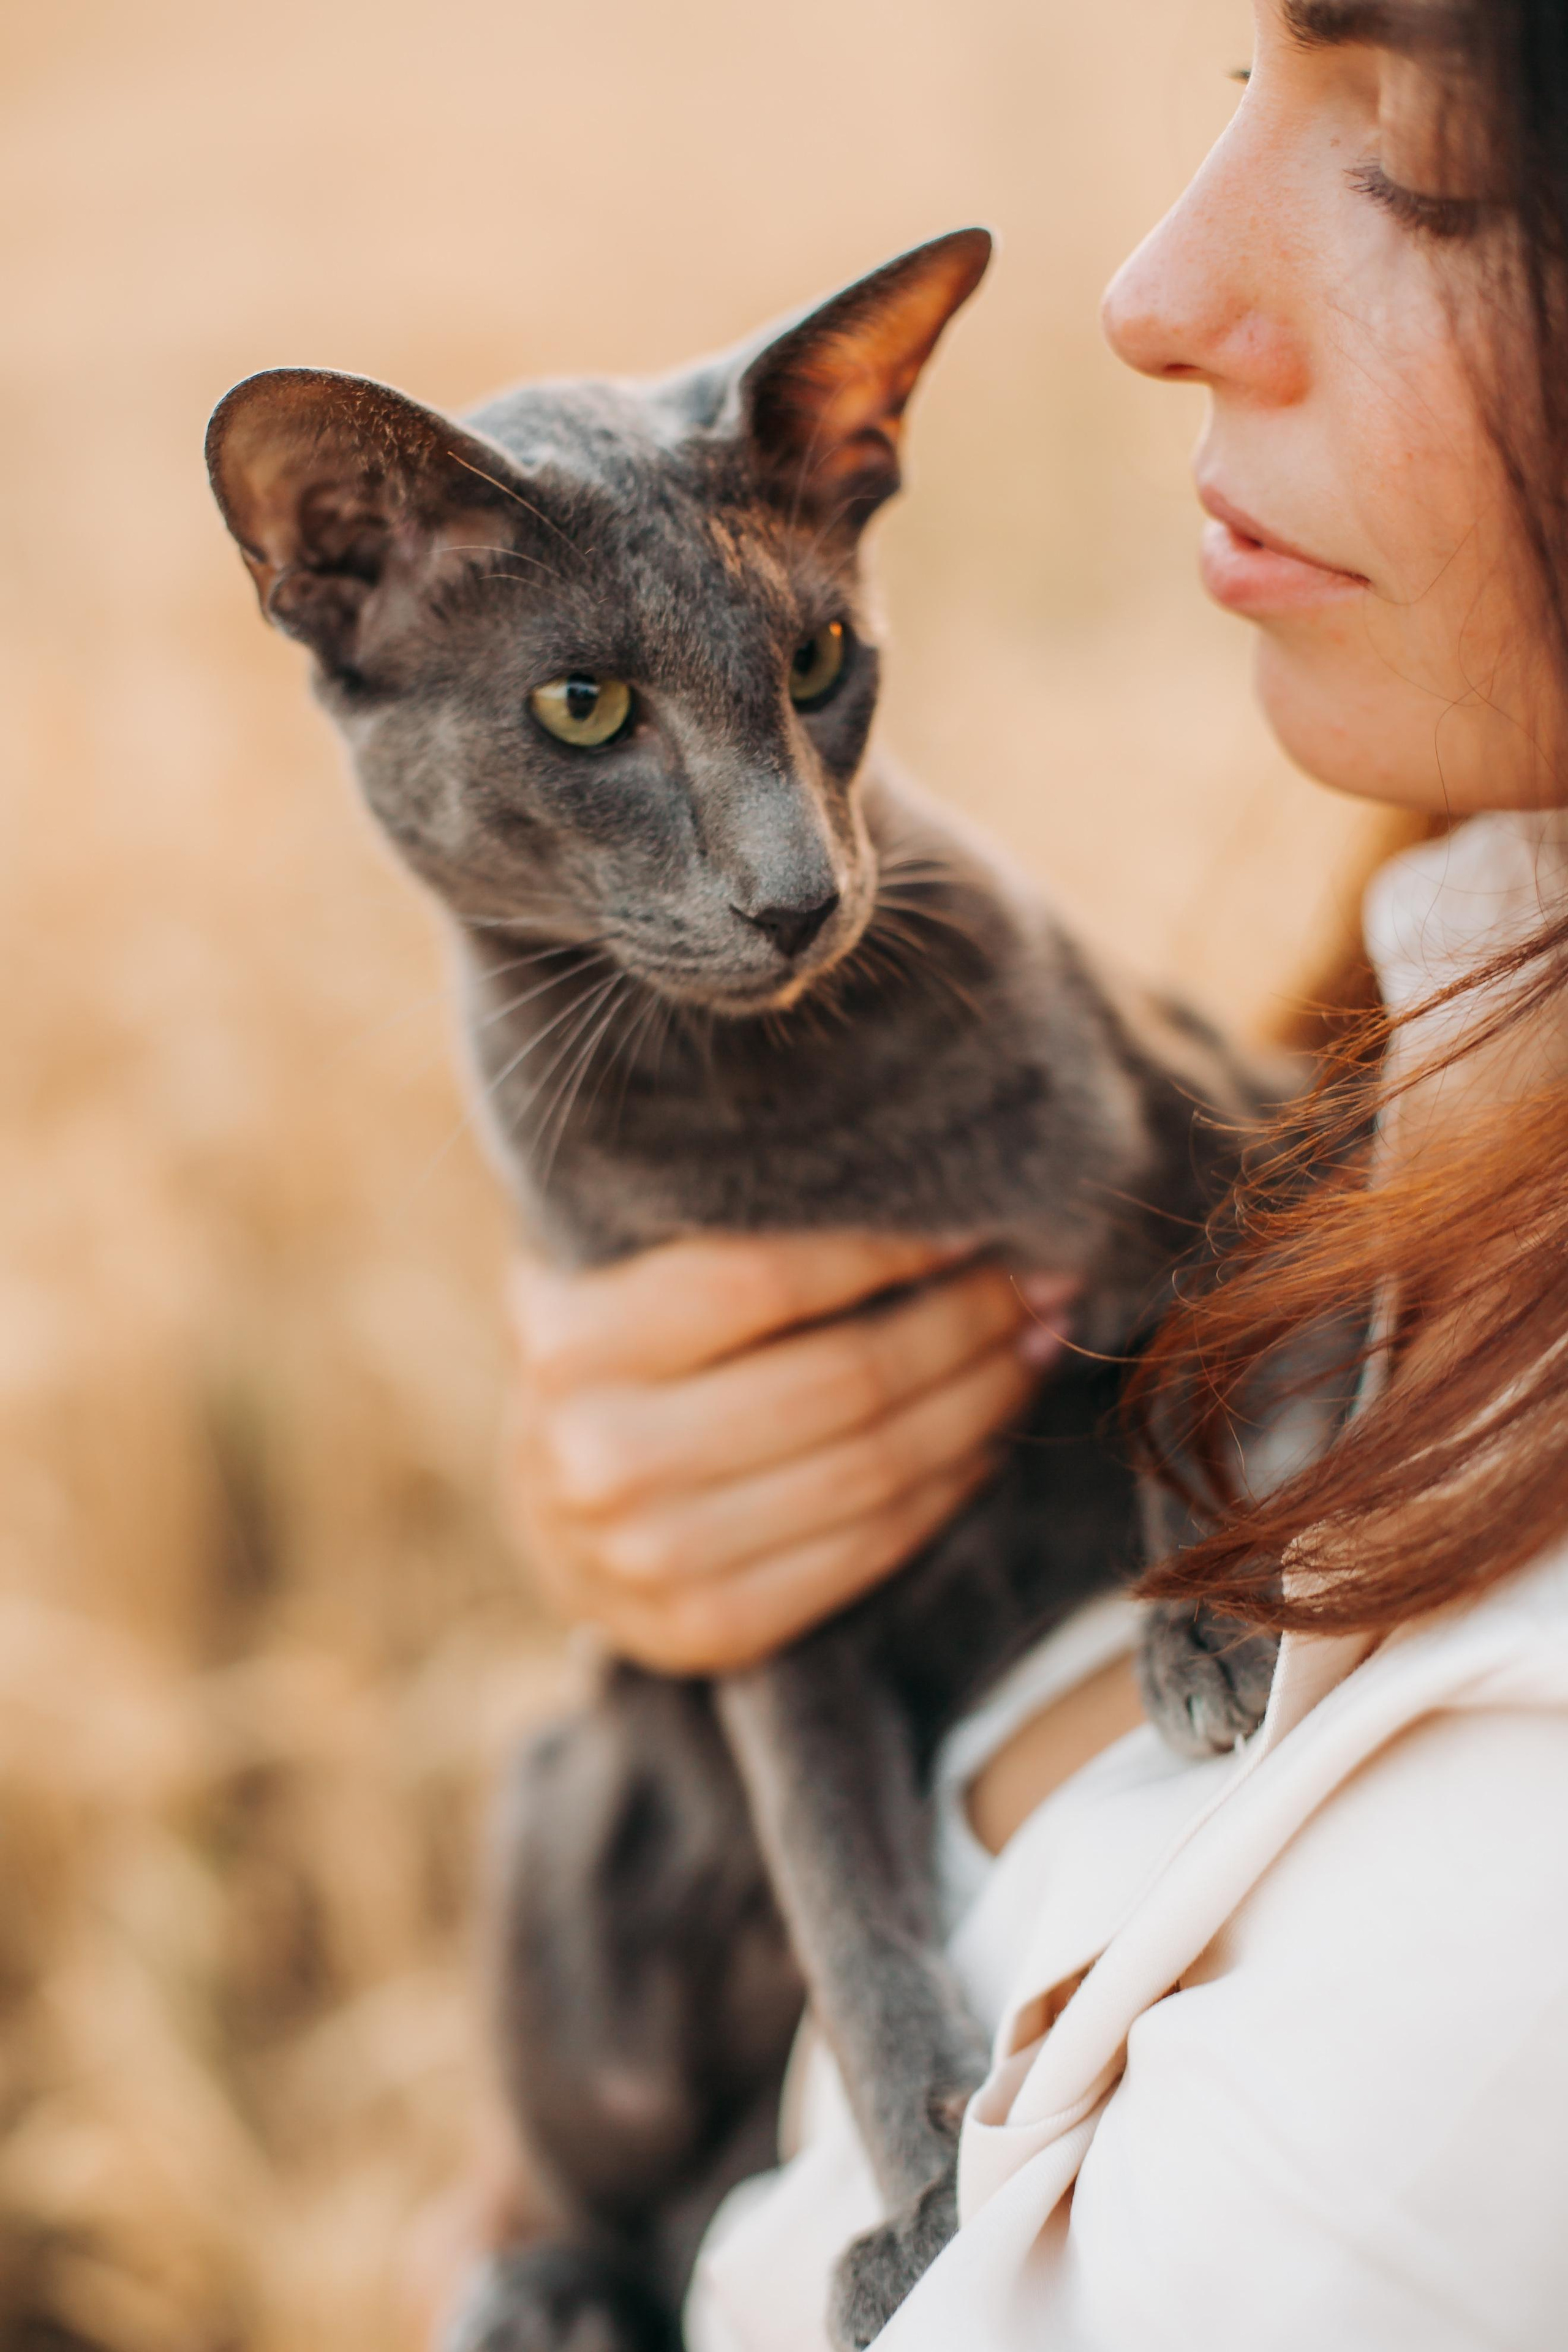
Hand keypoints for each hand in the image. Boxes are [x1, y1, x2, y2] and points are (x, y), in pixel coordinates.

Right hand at [502, 1232, 1076, 1674]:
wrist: (551, 1512)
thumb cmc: (620, 1360)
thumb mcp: (630, 1272)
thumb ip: (727, 1227)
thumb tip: (922, 1183)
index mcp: (569, 1339)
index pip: (765, 1278)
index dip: (891, 1246)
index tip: (976, 1218)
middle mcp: (596, 1455)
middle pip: (843, 1379)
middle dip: (968, 1323)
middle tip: (1042, 1281)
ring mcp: (649, 1558)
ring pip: (875, 1468)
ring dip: (982, 1401)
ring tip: (1033, 1347)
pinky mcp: (710, 1630)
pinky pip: (874, 1547)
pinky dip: (951, 1485)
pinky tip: (987, 1436)